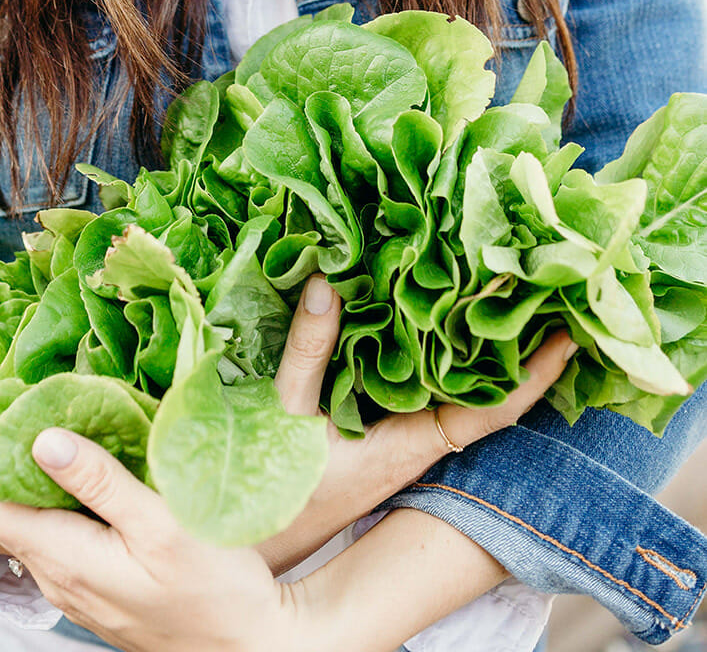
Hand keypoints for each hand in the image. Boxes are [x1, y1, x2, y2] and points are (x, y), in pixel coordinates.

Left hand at [0, 395, 289, 651]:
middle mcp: (55, 572)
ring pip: (13, 519)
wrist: (250, 647)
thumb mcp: (162, 525)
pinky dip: (24, 489)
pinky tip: (36, 466)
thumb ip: (101, 483)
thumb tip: (42, 439)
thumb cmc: (214, 588)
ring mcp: (73, 581)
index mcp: (63, 555)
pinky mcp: (94, 581)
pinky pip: (42, 529)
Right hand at [259, 275, 576, 574]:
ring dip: (479, 349)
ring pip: (456, 391)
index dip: (532, 378)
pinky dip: (439, 354)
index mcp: (409, 445)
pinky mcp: (381, 434)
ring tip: (501, 291)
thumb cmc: (275, 487)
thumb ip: (310, 350)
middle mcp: (417, 444)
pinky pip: (426, 390)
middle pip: (484, 394)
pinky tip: (435, 318)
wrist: (255, 540)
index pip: (490, 412)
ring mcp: (401, 441)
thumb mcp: (286, 411)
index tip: (567, 339)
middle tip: (538, 289)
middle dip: (514, 347)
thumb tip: (330, 281)